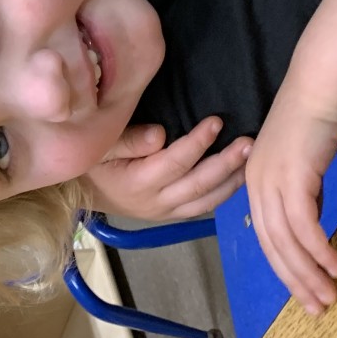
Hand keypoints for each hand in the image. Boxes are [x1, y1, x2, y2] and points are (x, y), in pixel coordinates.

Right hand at [84, 116, 251, 220]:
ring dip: (232, 181)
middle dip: (226, 163)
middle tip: (249, 143)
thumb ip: (128, 140)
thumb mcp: (100, 146)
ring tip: (252, 160)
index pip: (175, 162)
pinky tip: (237, 178)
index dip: (198, 142)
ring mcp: (166, 212)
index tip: (217, 122)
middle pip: (199, 184)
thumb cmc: (93, 163)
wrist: (85, 194)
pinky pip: (203, 208)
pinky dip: (223, 194)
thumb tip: (160, 134)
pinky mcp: (172, 216)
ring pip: (206, 201)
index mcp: (138, 182)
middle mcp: (156, 201)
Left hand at [245, 86, 336, 314]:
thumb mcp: (303, 164)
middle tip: (317, 308)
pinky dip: (319, 250)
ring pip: (287, 241)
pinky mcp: (294, 177)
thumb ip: (304, 195)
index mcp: (255, 182)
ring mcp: (272, 181)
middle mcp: (257, 184)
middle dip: (296, 281)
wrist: (320, 87)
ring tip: (330, 296)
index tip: (304, 293)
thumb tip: (313, 227)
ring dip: (310, 273)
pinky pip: (305, 225)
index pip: (266, 236)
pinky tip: (336, 266)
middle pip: (273, 246)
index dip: (285, 268)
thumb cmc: (316, 120)